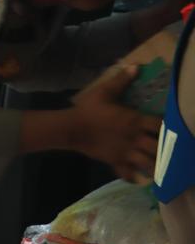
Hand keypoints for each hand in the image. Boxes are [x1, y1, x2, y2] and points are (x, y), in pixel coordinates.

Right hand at [70, 65, 159, 182]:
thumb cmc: (88, 109)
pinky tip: (137, 177)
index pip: (160, 125)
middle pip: (159, 147)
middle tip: (170, 149)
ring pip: (148, 163)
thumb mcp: (104, 91)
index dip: (169, 126)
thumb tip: (136, 66)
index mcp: (134, 121)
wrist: (71, 128)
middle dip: (166, 149)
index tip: (172, 126)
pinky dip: (133, 176)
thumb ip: (121, 80)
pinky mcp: (115, 161)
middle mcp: (135, 138)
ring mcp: (125, 151)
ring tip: (161, 166)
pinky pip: (127, 172)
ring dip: (156, 165)